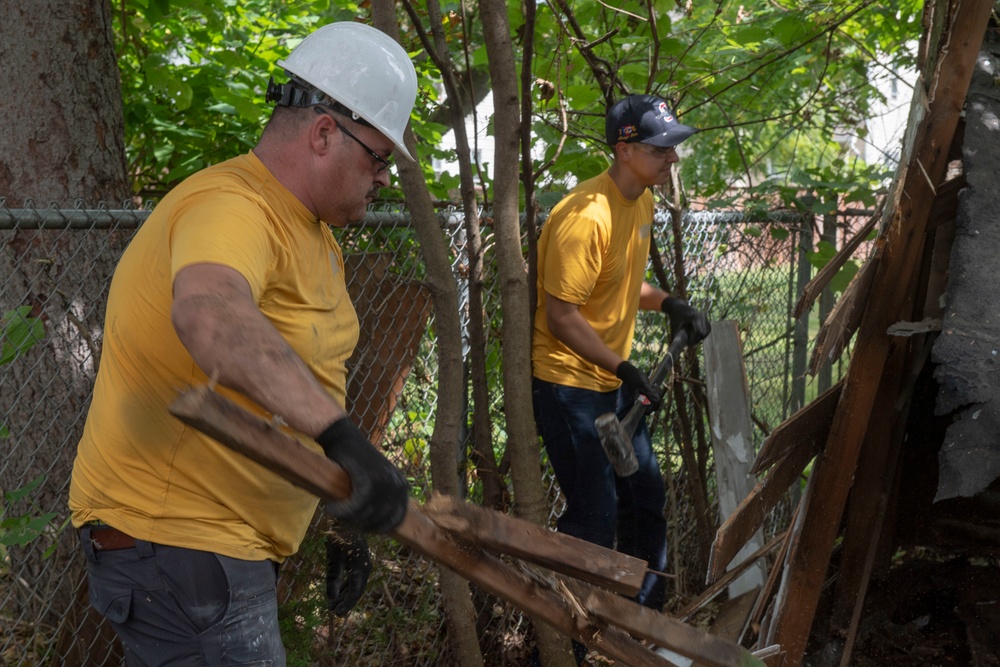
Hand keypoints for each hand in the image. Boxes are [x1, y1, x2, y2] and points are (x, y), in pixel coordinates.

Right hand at [316, 417, 408, 532]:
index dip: (383, 527)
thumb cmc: (357, 460)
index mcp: (402, 485)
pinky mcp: (368, 480)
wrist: (343, 436)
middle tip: (349, 521)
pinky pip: (355, 506)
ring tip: (337, 512)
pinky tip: (332, 507)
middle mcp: (397, 485)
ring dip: (349, 518)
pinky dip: (341, 510)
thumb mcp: (377, 479)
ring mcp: (384, 483)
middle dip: (364, 525)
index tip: (368, 529)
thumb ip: (382, 497)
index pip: (398, 517)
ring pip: (366, 515)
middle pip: (382, 520)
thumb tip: (378, 523)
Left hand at [326, 528, 371, 615]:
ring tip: (334, 604)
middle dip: (345, 602)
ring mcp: (364, 564)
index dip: (346, 603)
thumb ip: (333, 577)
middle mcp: (365, 567)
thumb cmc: (339, 536)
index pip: (355, 591)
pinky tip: (339, 592)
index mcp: (360, 567)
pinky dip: (347, 586)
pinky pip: (356, 578)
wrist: (350, 519)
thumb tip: (331, 596)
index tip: (336, 613)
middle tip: (334, 612)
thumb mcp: (333, 557)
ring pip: (356, 585)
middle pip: (357, 590)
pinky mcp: (361, 561)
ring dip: (346, 595)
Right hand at [615, 361, 661, 412]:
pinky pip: (656, 396)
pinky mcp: (648, 395)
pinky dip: (657, 392)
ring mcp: (645, 399)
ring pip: (656, 401)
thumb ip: (650, 393)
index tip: (654, 396)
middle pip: (654, 407)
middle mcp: (642, 402)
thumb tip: (658, 400)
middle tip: (653, 388)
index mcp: (639, 402)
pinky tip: (654, 386)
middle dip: (657, 398)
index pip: (648, 411)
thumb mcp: (643, 384)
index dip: (654, 406)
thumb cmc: (635, 378)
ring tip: (653, 386)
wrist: (631, 373)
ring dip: (658, 394)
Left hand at [661, 297, 710, 344]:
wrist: (678, 308)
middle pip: (703, 333)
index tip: (688, 344)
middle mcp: (702, 316)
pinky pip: (707, 330)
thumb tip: (678, 350)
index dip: (693, 340)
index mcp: (694, 316)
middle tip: (689, 343)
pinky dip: (702, 335)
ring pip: (706, 332)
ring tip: (691, 338)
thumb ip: (678, 338)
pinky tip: (695, 335)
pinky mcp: (706, 320)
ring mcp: (705, 317)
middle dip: (696, 339)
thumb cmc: (675, 319)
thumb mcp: (675, 329)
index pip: (698, 331)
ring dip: (699, 337)